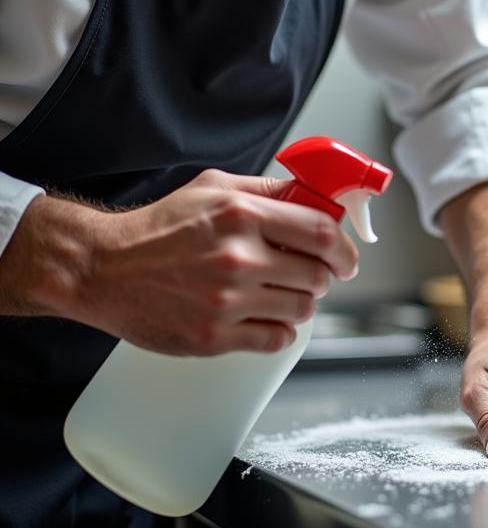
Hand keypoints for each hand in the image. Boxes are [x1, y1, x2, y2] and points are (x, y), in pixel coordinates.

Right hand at [0, 169, 358, 354]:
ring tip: (276, 294)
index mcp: (242, 215)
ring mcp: (226, 301)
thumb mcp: (214, 188)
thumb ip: (268, 191)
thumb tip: (318, 197)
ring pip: (302, 309)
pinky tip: (263, 318)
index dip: (344, 249)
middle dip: (321, 277)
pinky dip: (279, 331)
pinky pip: (277, 339)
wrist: (102, 269)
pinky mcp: (214, 337)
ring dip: (299, 303)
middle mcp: (238, 258)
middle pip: (318, 276)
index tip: (346, 258)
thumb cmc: (158, 228)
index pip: (322, 233)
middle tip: (306, 275)